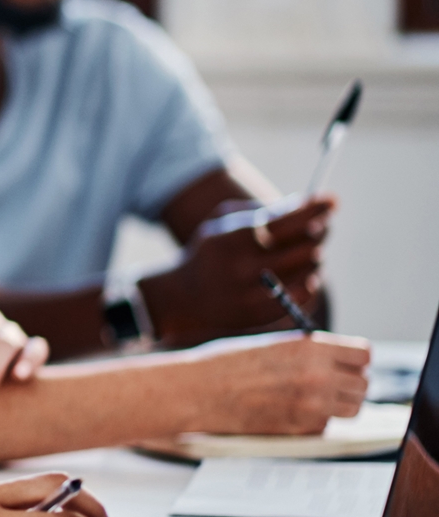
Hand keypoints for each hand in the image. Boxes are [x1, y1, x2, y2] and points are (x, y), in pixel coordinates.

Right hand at [140, 196, 331, 347]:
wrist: (186, 298)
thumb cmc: (212, 252)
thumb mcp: (224, 223)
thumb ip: (263, 211)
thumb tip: (307, 203)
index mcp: (234, 238)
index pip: (288, 220)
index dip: (314, 209)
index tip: (331, 201)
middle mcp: (245, 267)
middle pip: (307, 245)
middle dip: (318, 232)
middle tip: (320, 227)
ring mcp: (255, 295)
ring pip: (311, 270)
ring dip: (313, 257)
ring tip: (306, 252)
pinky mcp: (265, 315)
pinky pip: (305, 295)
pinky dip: (309, 281)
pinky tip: (302, 275)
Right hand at [192, 332, 369, 433]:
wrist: (199, 392)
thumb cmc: (227, 364)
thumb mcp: (272, 344)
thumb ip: (308, 352)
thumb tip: (335, 361)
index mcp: (310, 348)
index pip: (364, 355)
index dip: (355, 359)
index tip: (346, 363)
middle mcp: (318, 377)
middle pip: (363, 384)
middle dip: (349, 383)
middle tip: (329, 382)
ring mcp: (313, 406)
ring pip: (352, 409)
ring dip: (338, 404)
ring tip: (313, 397)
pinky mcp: (303, 430)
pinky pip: (326, 425)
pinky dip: (315, 420)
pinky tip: (289, 410)